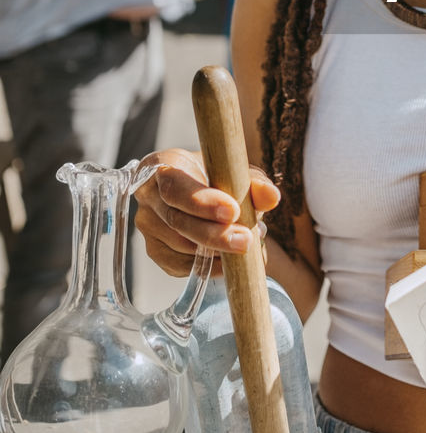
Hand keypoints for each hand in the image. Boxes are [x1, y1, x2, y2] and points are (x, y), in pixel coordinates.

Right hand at [134, 147, 280, 276]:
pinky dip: (208, 267)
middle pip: (177, 221)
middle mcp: (148, 195)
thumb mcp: (236, 171)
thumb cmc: (217, 175)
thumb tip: (271, 196)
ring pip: (180, 246)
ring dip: (216, 251)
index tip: (233, 211)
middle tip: (246, 240)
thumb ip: (253, 182)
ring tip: (246, 243)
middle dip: (214, 235)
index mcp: (163, 165)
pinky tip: (228, 262)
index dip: (202, 202)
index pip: (175, 186)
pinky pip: (179, 266)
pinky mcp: (155, 251)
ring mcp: (147, 226)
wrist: (200, 189)